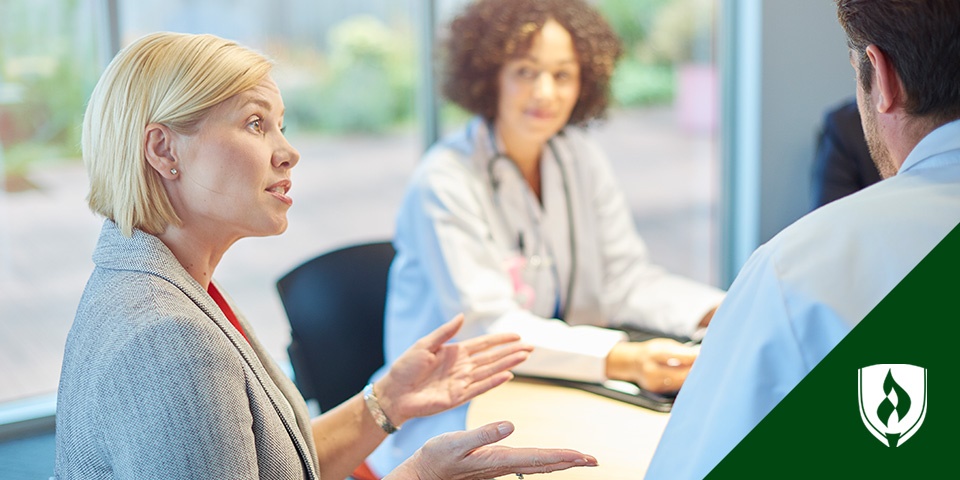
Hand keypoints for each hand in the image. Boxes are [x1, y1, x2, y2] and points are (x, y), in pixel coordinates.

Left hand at [376, 314, 532, 424]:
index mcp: (455, 352)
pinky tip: (508, 375)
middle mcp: (462, 367)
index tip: (517, 335)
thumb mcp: (424, 344)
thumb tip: (461, 316)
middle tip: (530, 347)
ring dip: (507, 364)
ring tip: (524, 357)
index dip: (500, 340)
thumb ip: (445, 333)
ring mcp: (462, 382)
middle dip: (511, 352)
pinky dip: (494, 382)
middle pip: (492, 358)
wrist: (394, 392)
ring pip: (490, 371)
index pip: (483, 344)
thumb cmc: (405, 367)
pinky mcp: (458, 397)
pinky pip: (480, 388)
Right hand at [389, 421, 597, 479]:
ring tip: (580, 459)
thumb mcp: (457, 442)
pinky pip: (528, 463)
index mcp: (499, 460)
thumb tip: (510, 424)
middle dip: (570, 461)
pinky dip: (545, 460)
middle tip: (594, 460)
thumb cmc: (438, 458)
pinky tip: (550, 459)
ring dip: (561, 462)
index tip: (584, 456)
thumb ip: (483, 434)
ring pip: (539, 465)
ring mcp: (501, 467)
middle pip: (545, 464)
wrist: (425, 472)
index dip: (563, 456)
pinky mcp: (496, 464)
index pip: (538, 458)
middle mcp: (504, 465)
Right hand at [605, 339, 697, 393]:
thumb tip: (700, 355)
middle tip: (710, 367)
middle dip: (695, 371)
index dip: (692, 357)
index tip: (706, 356)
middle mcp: (651, 370)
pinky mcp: (656, 391)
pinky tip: (693, 379)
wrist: (632, 363)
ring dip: (692, 378)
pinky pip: (675, 388)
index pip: (676, 357)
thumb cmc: (653, 351)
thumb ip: (681, 351)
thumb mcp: (664, 345)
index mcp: (653, 354)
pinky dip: (685, 383)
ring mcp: (653, 383)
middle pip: (679, 375)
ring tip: (705, 373)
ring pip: (679, 384)